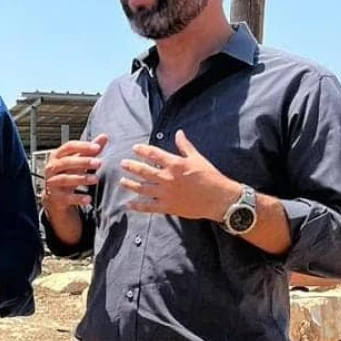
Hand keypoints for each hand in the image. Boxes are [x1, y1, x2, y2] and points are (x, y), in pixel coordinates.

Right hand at [41, 134, 108, 209]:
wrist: (55, 195)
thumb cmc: (68, 173)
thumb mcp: (78, 160)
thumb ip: (90, 150)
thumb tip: (104, 137)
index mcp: (57, 156)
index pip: (69, 147)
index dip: (83, 146)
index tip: (97, 147)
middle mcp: (52, 168)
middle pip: (66, 162)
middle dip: (83, 162)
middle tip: (98, 163)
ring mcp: (52, 183)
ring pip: (66, 179)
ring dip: (82, 179)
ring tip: (96, 179)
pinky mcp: (55, 197)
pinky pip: (67, 197)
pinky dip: (78, 198)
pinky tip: (89, 198)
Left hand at [119, 130, 238, 219]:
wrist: (219, 199)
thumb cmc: (210, 177)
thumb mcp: (197, 158)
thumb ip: (185, 146)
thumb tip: (179, 133)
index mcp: (175, 164)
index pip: (154, 154)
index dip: (142, 150)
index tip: (135, 148)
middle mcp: (167, 178)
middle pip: (144, 171)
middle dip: (131, 166)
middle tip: (122, 163)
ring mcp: (166, 194)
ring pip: (143, 188)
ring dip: (130, 184)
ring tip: (122, 181)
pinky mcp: (168, 207)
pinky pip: (149, 207)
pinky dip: (138, 206)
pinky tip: (128, 204)